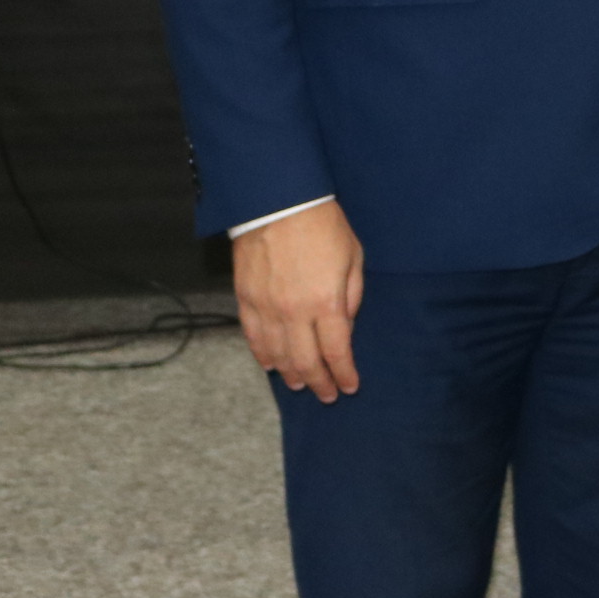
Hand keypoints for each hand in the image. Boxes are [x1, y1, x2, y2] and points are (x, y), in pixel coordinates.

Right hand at [232, 200, 365, 400]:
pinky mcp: (245, 299)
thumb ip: (351, 295)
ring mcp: (266, 308)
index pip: (336, 352)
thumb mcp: (353, 257)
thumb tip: (346, 324)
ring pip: (277, 355)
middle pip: (306, 361)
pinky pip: (253, 337)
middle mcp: (294, 313)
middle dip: (319, 382)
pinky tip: (270, 365)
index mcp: (326, 302)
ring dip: (290, 374)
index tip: (349, 386)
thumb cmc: (323, 225)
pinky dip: (262, 355)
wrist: (278, 202)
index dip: (343, 373)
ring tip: (301, 384)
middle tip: (327, 395)